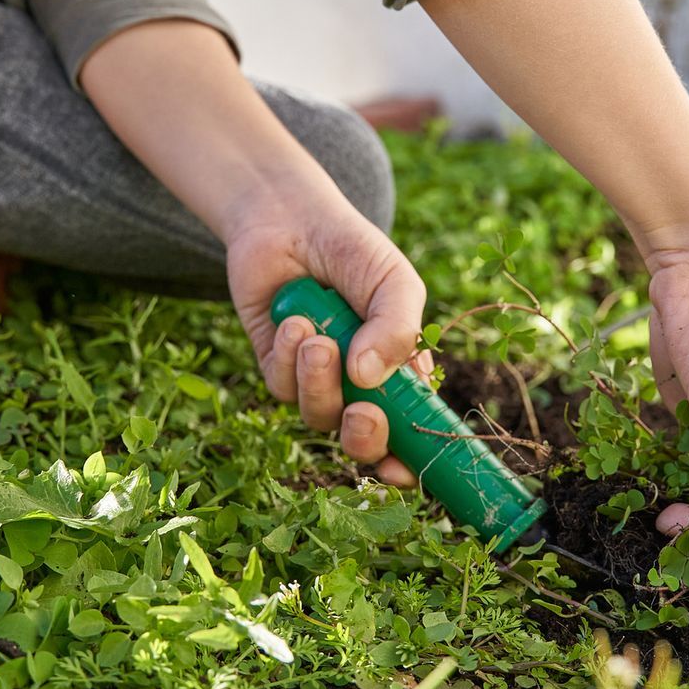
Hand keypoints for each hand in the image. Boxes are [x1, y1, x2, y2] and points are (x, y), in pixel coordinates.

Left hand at [224, 190, 427, 485]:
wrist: (290, 219)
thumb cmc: (353, 251)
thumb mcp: (395, 282)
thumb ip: (398, 328)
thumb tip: (370, 379)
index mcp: (401, 370)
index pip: (411, 430)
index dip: (409, 460)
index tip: (402, 469)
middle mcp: (360, 384)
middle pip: (364, 441)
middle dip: (363, 437)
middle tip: (362, 413)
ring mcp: (317, 379)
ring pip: (319, 415)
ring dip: (319, 382)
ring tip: (318, 338)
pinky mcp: (278, 368)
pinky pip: (283, 387)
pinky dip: (290, 357)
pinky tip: (294, 319)